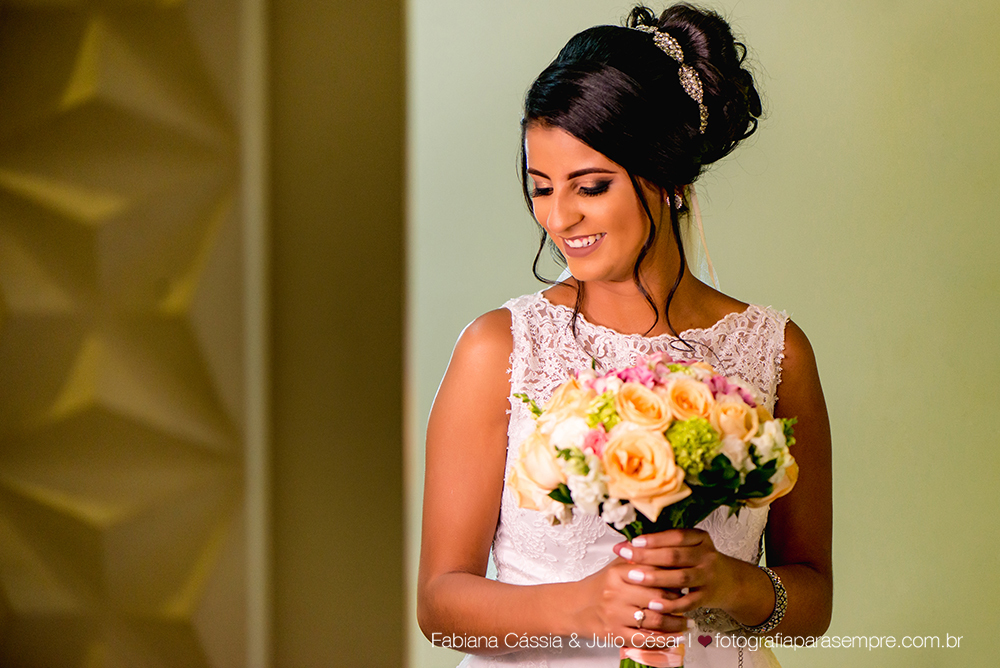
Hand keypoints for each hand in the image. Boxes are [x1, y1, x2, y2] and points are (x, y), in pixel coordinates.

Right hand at [569, 557, 687, 648]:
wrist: (574, 607)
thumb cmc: (599, 587)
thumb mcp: (615, 567)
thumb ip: (638, 559)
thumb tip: (664, 549)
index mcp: (618, 573)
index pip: (654, 574)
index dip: (672, 579)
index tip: (684, 581)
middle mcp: (616, 593)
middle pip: (657, 597)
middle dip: (678, 602)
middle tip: (689, 603)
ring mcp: (615, 615)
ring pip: (655, 621)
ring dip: (675, 624)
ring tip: (686, 622)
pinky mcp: (615, 634)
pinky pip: (645, 639)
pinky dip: (663, 640)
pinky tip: (674, 637)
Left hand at [613, 529, 744, 615]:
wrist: (730, 582)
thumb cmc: (699, 562)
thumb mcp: (689, 547)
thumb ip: (663, 544)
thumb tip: (626, 544)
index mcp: (700, 539)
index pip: (676, 536)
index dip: (654, 539)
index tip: (633, 541)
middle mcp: (706, 556)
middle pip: (675, 555)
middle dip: (648, 556)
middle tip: (626, 557)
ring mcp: (708, 577)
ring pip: (680, 577)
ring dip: (655, 578)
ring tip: (634, 577)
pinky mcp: (707, 597)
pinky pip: (687, 602)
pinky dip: (670, 604)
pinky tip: (653, 605)